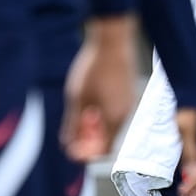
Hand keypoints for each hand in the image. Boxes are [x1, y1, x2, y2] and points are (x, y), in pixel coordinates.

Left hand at [63, 13, 136, 161]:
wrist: (112, 41)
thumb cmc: (93, 69)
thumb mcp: (77, 98)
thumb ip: (73, 124)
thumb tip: (67, 145)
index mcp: (114, 120)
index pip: (102, 151)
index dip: (85, 153)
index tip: (70, 147)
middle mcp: (124, 116)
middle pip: (106, 140)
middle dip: (87, 139)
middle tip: (72, 129)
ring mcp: (127, 105)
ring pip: (109, 126)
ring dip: (93, 127)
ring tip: (80, 112)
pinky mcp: (127, 95)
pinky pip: (113, 114)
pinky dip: (100, 115)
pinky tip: (89, 102)